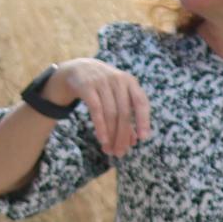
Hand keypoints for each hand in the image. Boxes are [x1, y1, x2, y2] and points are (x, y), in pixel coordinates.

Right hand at [39, 57, 153, 156]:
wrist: (78, 69)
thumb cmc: (103, 87)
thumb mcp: (117, 96)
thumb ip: (126, 116)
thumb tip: (133, 141)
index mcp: (130, 82)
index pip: (141, 102)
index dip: (143, 120)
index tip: (143, 138)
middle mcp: (118, 80)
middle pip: (124, 112)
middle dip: (123, 135)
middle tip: (120, 152)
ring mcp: (102, 82)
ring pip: (110, 113)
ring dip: (111, 134)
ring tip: (110, 150)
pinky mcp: (87, 87)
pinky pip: (96, 110)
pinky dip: (101, 126)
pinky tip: (102, 139)